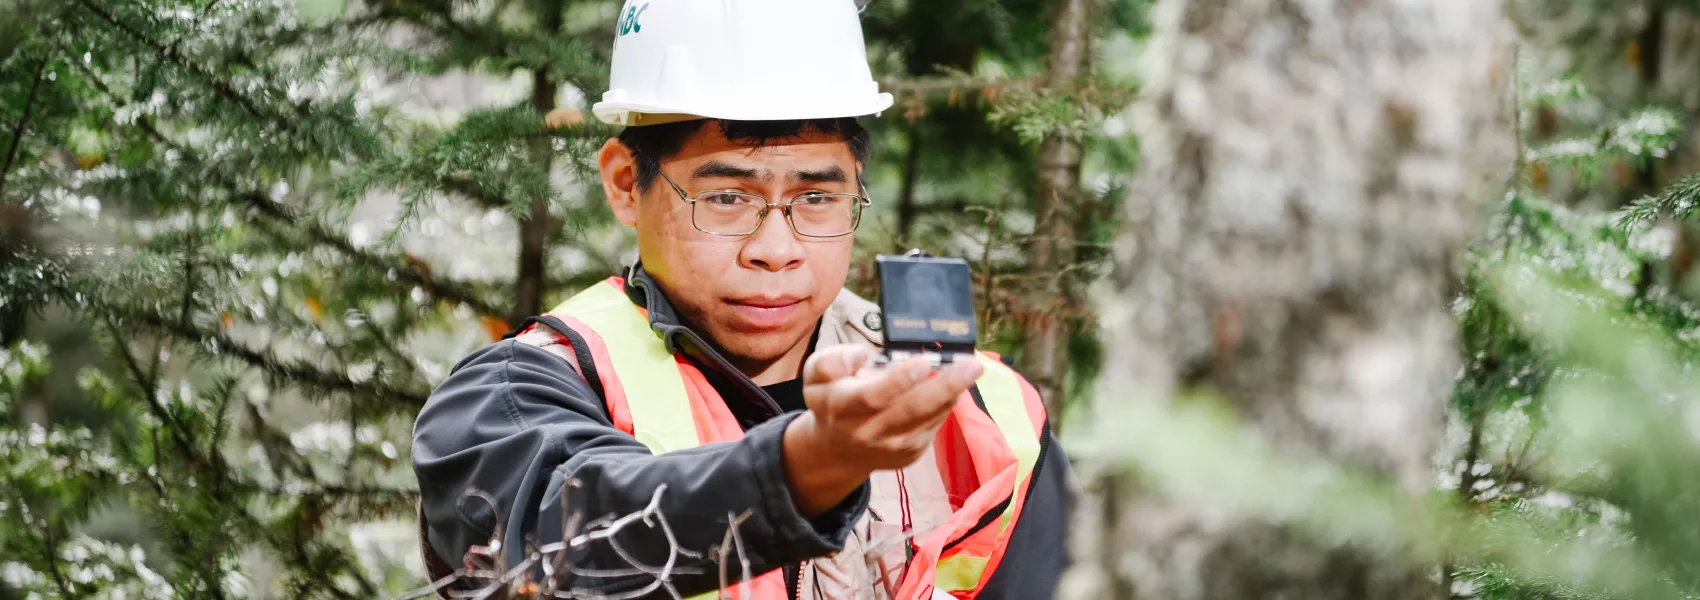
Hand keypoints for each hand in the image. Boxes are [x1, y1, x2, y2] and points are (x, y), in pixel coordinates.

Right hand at [782, 346, 983, 515]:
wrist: (838, 449)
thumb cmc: (832, 400)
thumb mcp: (816, 375)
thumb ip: (831, 361)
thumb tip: (860, 356)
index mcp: (844, 408)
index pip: (874, 397)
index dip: (899, 380)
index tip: (923, 362)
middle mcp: (870, 432)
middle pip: (912, 410)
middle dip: (945, 386)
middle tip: (972, 365)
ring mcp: (893, 447)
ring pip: (930, 418)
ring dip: (953, 393)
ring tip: (971, 369)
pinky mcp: (911, 453)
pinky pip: (934, 424)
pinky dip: (946, 403)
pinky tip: (953, 385)